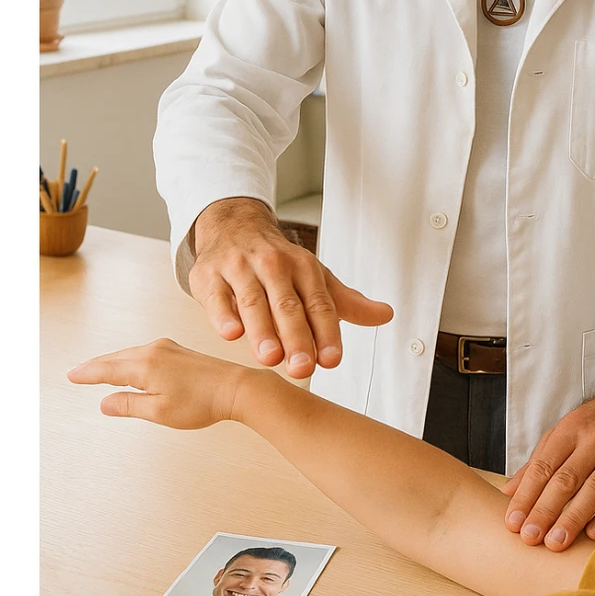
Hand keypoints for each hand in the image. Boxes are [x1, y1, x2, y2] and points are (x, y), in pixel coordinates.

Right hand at [68, 338, 254, 428]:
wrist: (237, 388)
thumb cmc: (203, 402)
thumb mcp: (160, 412)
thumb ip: (129, 406)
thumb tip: (106, 403)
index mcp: (145, 365)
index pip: (106, 369)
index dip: (87, 374)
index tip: (72, 376)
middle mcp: (153, 350)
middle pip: (115, 358)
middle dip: (96, 366)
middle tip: (78, 372)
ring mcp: (167, 347)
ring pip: (130, 354)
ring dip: (113, 362)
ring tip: (99, 370)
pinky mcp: (178, 350)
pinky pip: (144, 353)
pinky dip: (130, 359)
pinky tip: (131, 366)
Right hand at [189, 198, 392, 378]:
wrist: (233, 227)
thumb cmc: (277, 263)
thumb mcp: (314, 277)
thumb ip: (345, 302)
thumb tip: (385, 315)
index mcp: (305, 268)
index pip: (320, 304)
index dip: (326, 333)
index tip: (331, 360)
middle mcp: (274, 266)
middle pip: (287, 305)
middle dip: (296, 337)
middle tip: (302, 368)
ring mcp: (240, 269)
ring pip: (253, 302)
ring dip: (262, 330)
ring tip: (270, 357)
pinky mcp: (209, 275)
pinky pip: (216, 296)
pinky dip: (223, 314)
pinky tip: (231, 334)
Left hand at [500, 372, 594, 550]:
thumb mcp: (564, 432)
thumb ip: (538, 462)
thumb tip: (509, 492)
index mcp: (571, 430)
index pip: (544, 466)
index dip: (527, 496)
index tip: (514, 522)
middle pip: (567, 479)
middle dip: (546, 510)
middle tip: (531, 537)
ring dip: (574, 518)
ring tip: (556, 542)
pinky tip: (592, 534)